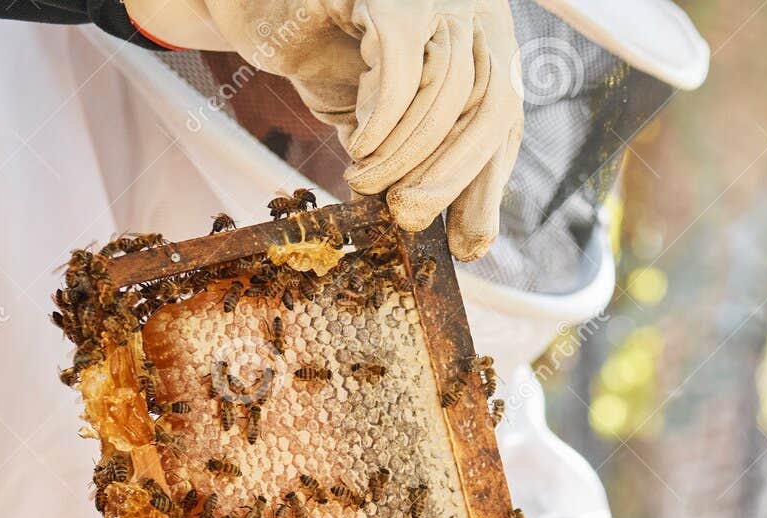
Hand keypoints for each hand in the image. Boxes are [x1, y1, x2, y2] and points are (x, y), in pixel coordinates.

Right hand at [125, 0, 521, 259]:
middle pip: (488, 103)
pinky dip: (383, 119)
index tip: (466, 244)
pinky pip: (401, 62)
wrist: (261, 8)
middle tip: (407, 219)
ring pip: (446, 88)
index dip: (488, 185)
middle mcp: (469, 6)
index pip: (505, 117)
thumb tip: (467, 240)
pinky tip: (360, 144)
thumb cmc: (329, 60)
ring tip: (366, 180)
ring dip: (403, 153)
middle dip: (448, 178)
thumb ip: (428, 164)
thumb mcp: (391, 125)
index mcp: (483, 39)